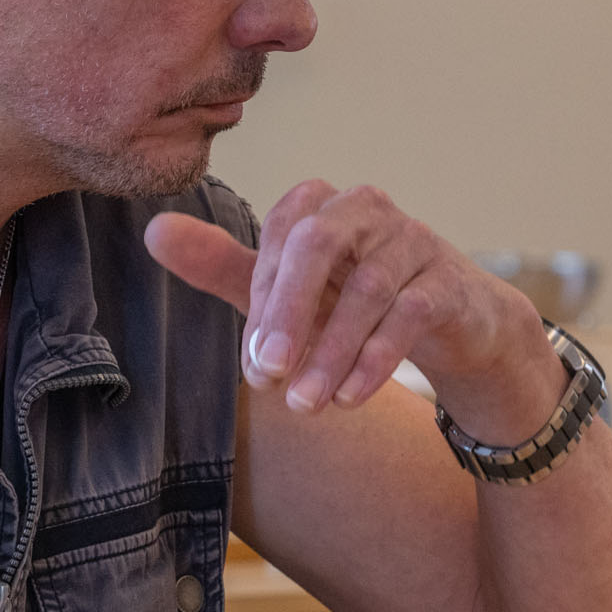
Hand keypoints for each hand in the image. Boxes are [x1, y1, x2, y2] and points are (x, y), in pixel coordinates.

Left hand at [144, 181, 561, 444]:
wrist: (456, 326)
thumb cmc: (354, 300)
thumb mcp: (285, 289)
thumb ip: (223, 264)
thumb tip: (155, 232)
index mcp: (320, 204)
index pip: (279, 236)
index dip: (263, 298)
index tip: (254, 362)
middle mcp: (367, 209)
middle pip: (317, 245)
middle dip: (287, 313)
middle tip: (266, 375)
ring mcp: (414, 241)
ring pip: (367, 290)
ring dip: (330, 354)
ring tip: (304, 407)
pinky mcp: (449, 283)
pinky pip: (410, 315)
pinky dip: (375, 360)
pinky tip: (349, 398)